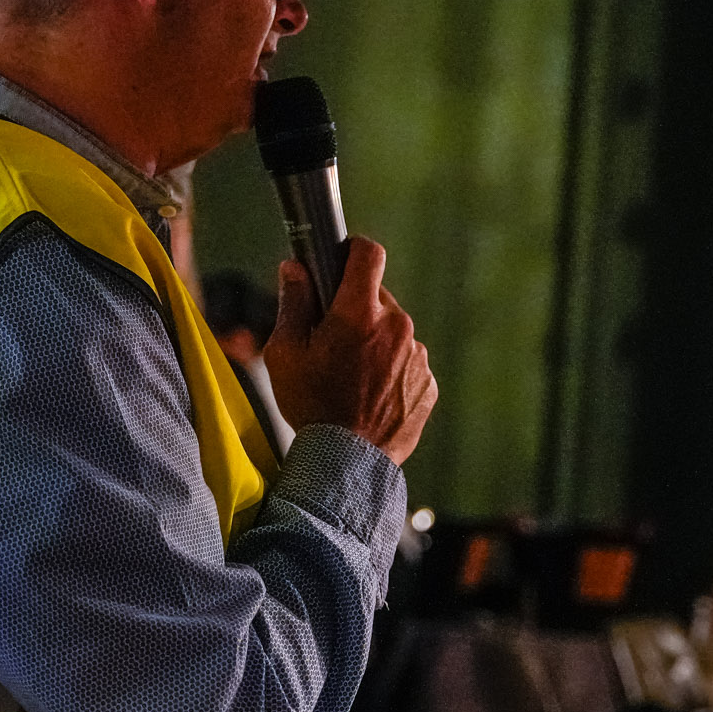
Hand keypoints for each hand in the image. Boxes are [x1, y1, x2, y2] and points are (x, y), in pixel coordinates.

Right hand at [261, 237, 436, 465]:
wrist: (348, 462)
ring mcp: (416, 355)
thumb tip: (295, 268)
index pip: (369, 254)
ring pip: (393, 331)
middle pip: (377, 297)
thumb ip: (293, 303)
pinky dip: (390, 369)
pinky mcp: (428, 382)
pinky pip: (408, 361)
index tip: (342, 258)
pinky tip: (368, 394)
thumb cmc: (311, 407)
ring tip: (350, 376)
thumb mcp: (285, 353)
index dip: (354, 249)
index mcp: (359, 313)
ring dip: (374, 341)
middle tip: (332, 337)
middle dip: (355, 308)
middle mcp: (396, 327)